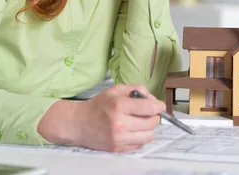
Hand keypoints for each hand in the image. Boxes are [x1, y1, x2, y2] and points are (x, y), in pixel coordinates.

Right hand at [38, 84, 164, 151]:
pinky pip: (140, 144)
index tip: (159, 105)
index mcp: (120, 106)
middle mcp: (120, 124)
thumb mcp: (116, 90)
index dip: (159, 106)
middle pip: (152, 122)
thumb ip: (137, 90)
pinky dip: (140, 137)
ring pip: (149, 136)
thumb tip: (153, 99)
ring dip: (148, 128)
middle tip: (148, 112)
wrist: (78, 123)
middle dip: (154, 116)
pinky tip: (132, 130)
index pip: (150, 108)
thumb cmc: (98, 105)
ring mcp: (119, 138)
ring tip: (140, 122)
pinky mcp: (118, 148)